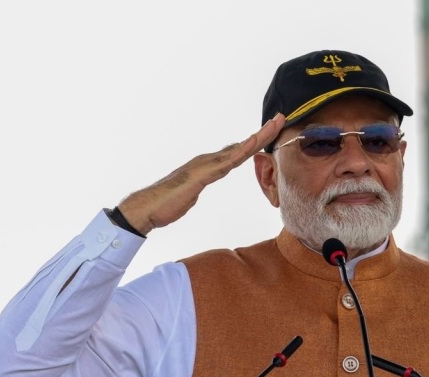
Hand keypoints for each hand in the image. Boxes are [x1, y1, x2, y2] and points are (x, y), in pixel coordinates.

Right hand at [116, 113, 284, 234]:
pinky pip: (226, 161)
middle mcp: (208, 160)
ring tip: (275, 124)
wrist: (147, 208)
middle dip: (263, 132)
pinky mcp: (202, 174)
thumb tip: (206, 178)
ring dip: (258, 136)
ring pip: (238, 149)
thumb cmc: (168, 203)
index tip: (272, 131)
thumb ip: (202, 182)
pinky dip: (241, 150)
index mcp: (209, 165)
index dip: (256, 141)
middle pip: (242, 145)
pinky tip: (253, 143)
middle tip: (281, 117)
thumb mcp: (192, 192)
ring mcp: (205, 165)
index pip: (238, 151)